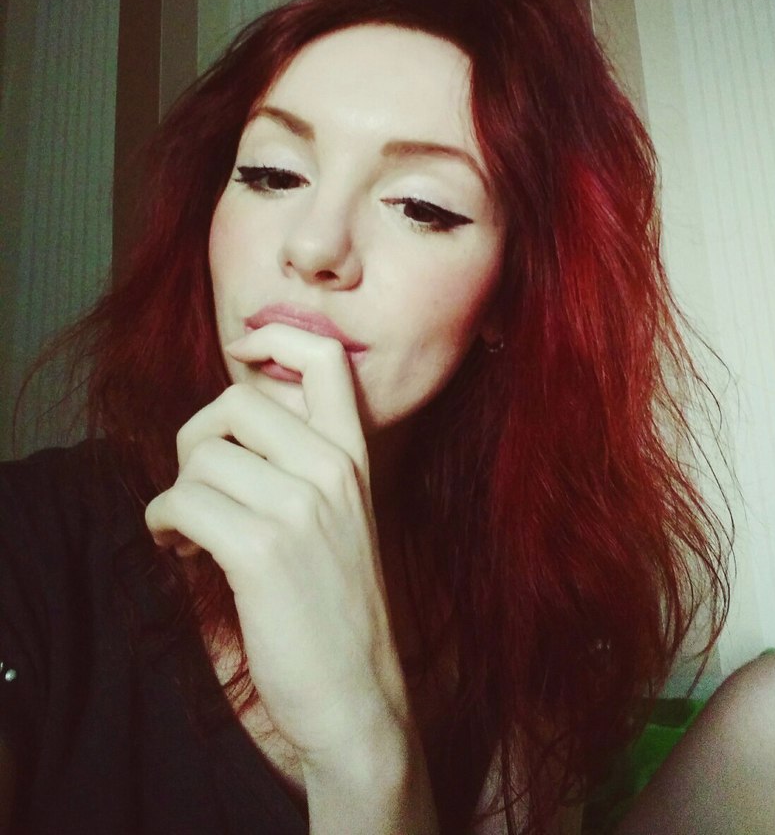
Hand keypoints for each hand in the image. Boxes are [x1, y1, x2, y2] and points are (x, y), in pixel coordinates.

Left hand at [144, 324, 408, 763]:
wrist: (359, 692)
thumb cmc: (338, 607)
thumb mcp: (341, 517)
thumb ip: (302, 464)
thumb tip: (227, 427)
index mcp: (354, 456)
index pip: (323, 360)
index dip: (275, 335)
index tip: (241, 347)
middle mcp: (332, 469)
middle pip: (236, 401)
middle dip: (197, 435)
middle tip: (198, 481)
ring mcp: (300, 507)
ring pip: (202, 455)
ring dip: (176, 490)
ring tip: (187, 528)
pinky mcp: (261, 551)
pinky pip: (182, 501)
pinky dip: (163, 521)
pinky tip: (179, 547)